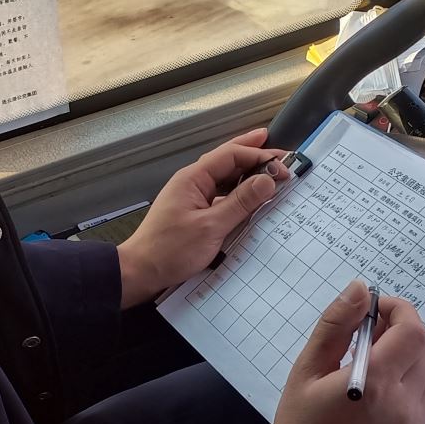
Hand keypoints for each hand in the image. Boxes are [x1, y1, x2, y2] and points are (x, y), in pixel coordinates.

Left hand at [117, 129, 287, 307]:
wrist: (141, 272)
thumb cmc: (168, 250)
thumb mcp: (211, 227)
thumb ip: (241, 202)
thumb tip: (267, 180)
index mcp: (193, 178)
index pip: (230, 155)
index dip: (259, 156)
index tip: (283, 166)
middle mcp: (192, 182)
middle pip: (227, 161)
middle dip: (254, 154)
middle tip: (280, 151)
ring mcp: (193, 198)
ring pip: (225, 178)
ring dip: (248, 173)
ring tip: (270, 168)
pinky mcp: (195, 214)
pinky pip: (221, 196)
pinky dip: (239, 193)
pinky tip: (252, 197)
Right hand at [266, 283, 424, 423]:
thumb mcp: (306, 370)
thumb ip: (336, 325)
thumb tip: (360, 288)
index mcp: (376, 382)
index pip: (411, 329)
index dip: (399, 309)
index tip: (374, 308)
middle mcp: (405, 403)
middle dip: (404, 329)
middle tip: (370, 333)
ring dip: (410, 355)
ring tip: (375, 361)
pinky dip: (412, 381)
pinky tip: (381, 390)